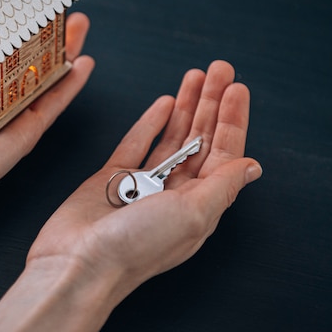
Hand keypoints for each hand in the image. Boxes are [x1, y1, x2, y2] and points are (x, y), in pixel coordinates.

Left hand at [0, 12, 92, 299]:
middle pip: (30, 70)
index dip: (18, 39)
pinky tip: (82, 66)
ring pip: (46, 85)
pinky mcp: (23, 138)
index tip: (30, 17)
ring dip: (65, 56)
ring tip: (80, 29)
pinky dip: (69, 86)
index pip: (2, 62)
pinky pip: (51, 107)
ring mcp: (12, 123)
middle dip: (49, 42)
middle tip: (65, 18)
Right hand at [29, 59, 260, 296]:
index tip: (238, 88)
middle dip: (212, 102)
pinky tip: (166, 102)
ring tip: (195, 74)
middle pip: (201, 138)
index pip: (224, 153)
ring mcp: (144, 183)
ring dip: (186, 105)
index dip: (233, 120)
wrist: (78, 263)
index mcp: (199, 204)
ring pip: (172, 136)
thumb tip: (253, 166)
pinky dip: (151, 122)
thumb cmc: (136, 247)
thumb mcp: (193, 214)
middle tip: (220, 68)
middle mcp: (175, 193)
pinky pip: (138, 142)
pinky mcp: (113, 177)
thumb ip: (223, 186)